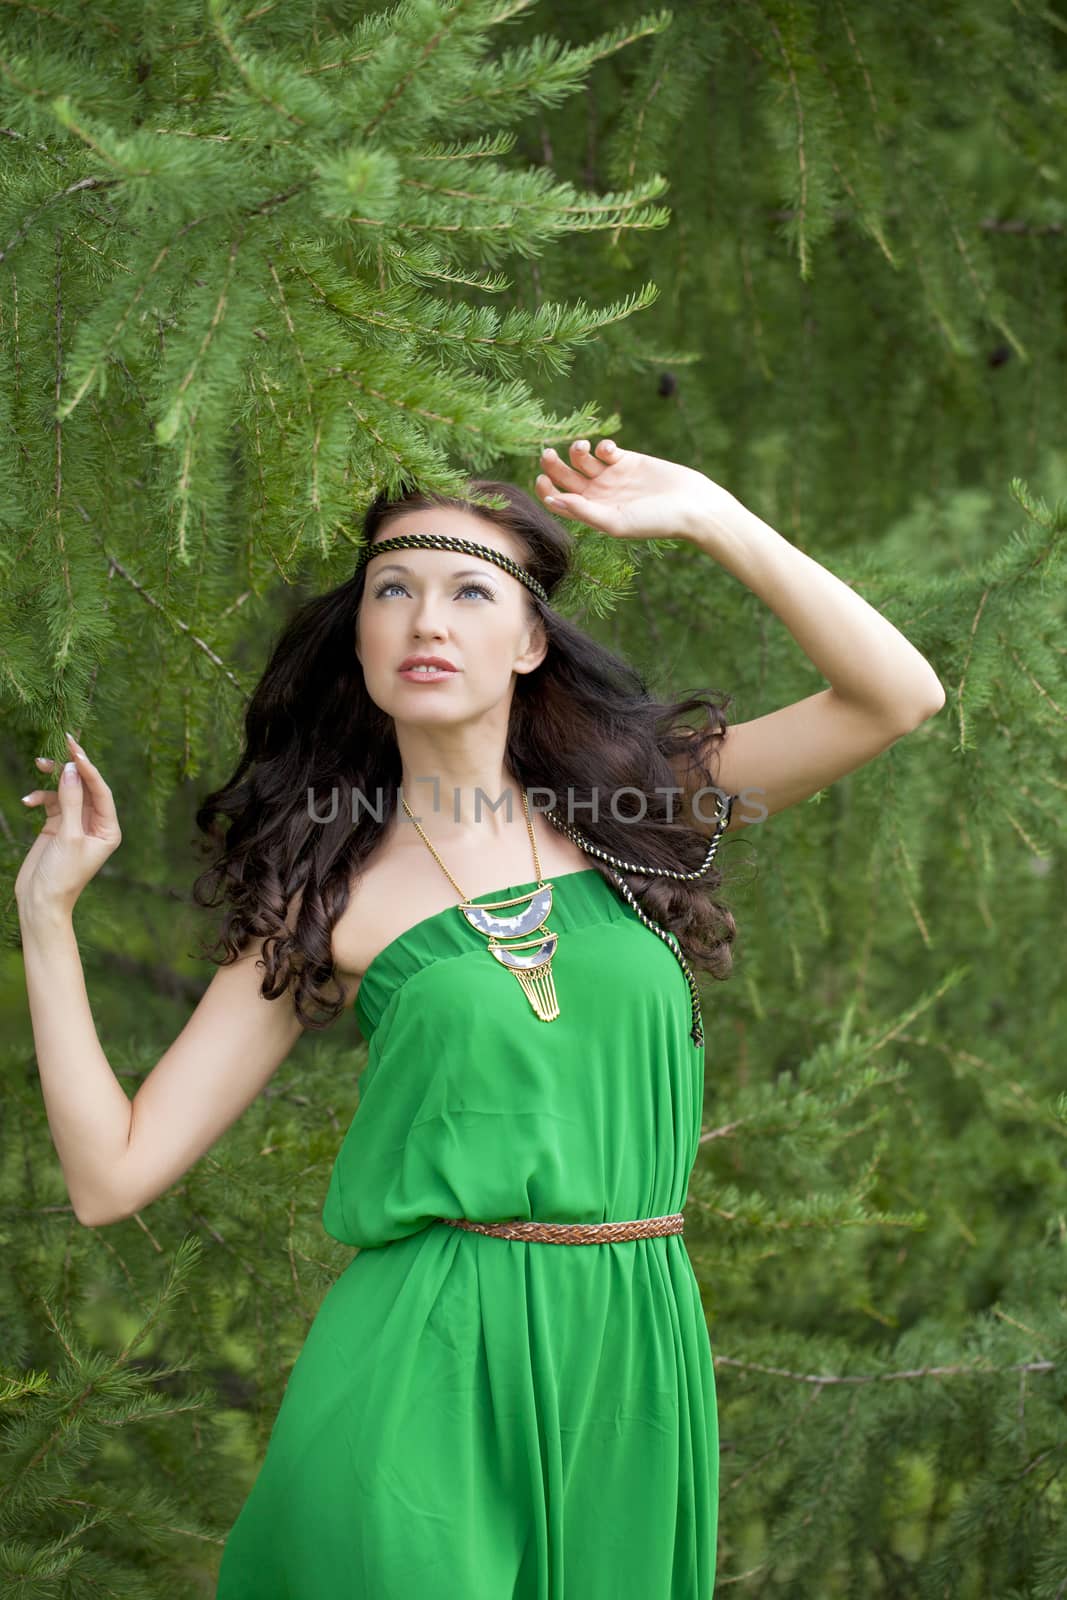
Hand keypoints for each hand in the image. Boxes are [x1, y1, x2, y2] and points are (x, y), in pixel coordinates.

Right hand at [16, 732, 122, 915]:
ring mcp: (76, 824)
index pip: (102, 790)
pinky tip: (27, 801)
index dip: (89, 768)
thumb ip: (70, 801)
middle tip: (61, 744)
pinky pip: (52, 802)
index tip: (75, 749)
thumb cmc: (61, 875)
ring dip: (53, 779)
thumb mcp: (68, 836)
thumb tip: (71, 770)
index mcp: (109, 829)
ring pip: (67, 790)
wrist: (40, 901)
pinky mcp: (58, 826)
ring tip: (39, 765)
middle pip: (86, 786)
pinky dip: (40, 798)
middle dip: (72, 767)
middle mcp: (96, 824)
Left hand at [534, 438, 737, 542]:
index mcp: (592, 513)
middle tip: (547, 454)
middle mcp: (598, 495)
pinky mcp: (627, 459)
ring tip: (581, 448)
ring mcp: (612, 476)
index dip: (545, 490)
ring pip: (581, 459)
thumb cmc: (654, 521)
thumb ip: (585, 512)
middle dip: (553, 465)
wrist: (690, 505)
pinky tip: (610, 450)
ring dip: (575, 451)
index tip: (540, 479)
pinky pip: (604, 449)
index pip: (559, 500)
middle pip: (565, 476)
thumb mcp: (616, 522)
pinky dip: (602, 446)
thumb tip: (554, 501)